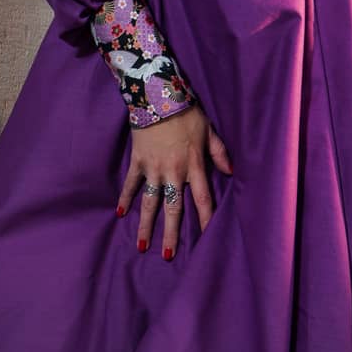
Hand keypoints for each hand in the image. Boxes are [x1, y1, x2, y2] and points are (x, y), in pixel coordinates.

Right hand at [117, 103, 232, 260]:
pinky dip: (125, 199)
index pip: (202, 199)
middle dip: (171, 233)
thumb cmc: (187, 112)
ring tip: (143, 246)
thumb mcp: (209, 130)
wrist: (158, 95)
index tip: (206, 240)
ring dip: (147, 225)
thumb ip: (219, 153)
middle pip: (174, 208)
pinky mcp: (138, 161)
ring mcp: (154, 168)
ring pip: (150, 202)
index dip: (205, 220)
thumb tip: (231, 172)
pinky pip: (131, 184)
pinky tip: (120, 215)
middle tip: (168, 256)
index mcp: (194, 165)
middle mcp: (174, 172)